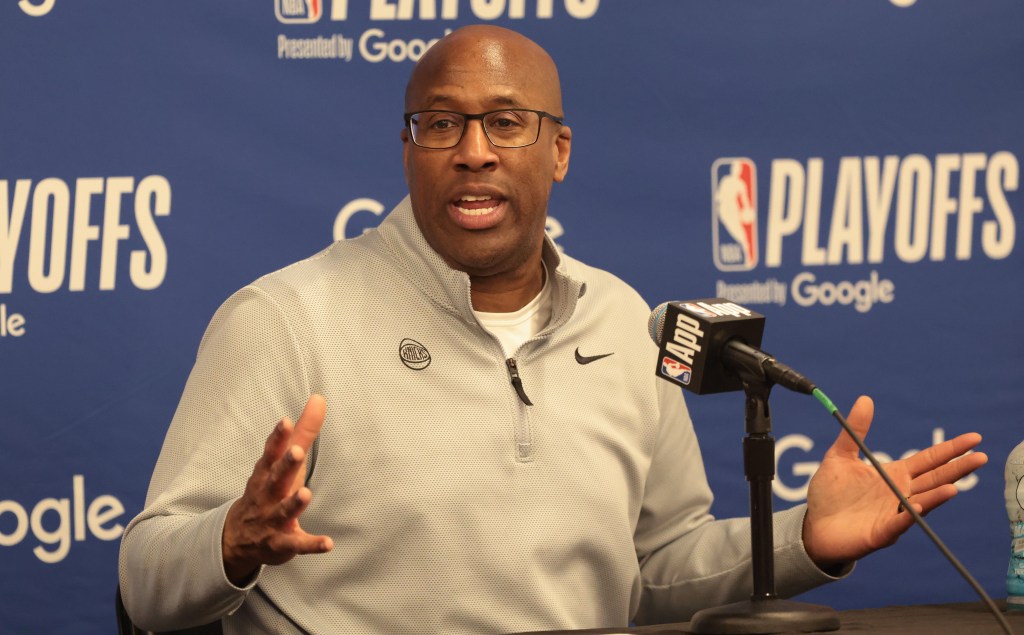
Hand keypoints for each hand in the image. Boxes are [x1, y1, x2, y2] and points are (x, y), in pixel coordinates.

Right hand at [222, 394, 333, 584]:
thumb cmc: (268, 489)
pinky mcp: (282, 543)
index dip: (278, 438)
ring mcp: (272, 520)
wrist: (238, 538)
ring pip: (282, 511)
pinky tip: (328, 543)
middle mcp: (267, 495)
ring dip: (293, 503)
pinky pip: (296, 544)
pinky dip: (311, 544)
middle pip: (275, 478)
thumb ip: (303, 432)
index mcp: (266, 473)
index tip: (286, 421)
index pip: (271, 453)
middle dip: (285, 465)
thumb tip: (319, 398)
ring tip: (306, 494)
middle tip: (297, 451)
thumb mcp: (282, 461)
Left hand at [802, 395, 986, 567]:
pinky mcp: (880, 533)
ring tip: (953, 488)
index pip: (929, 460)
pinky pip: (897, 525)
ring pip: (921, 503)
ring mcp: (893, 514)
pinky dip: (907, 516)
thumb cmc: (830, 493)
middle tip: (980, 457)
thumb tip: (865, 399)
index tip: (974, 438)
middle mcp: (900, 493)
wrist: (814, 525)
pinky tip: (917, 507)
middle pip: (935, 479)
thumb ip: (855, 430)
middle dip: (957, 470)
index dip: (950, 449)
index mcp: (894, 474)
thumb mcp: (840, 456)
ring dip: (936, 496)